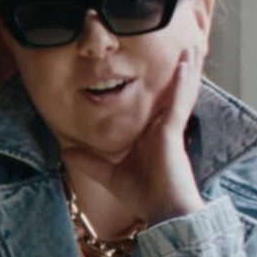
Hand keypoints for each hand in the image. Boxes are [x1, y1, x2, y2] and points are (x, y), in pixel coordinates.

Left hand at [61, 45, 207, 224]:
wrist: (163, 213)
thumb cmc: (143, 196)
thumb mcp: (108, 174)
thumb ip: (89, 161)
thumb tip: (65, 150)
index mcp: (153, 134)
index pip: (157, 101)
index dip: (163, 82)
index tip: (161, 62)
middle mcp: (164, 127)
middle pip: (173, 90)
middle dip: (180, 68)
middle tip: (184, 42)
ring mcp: (171, 128)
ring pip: (182, 90)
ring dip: (188, 67)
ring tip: (192, 43)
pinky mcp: (172, 132)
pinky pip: (178, 102)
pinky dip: (181, 83)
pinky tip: (184, 65)